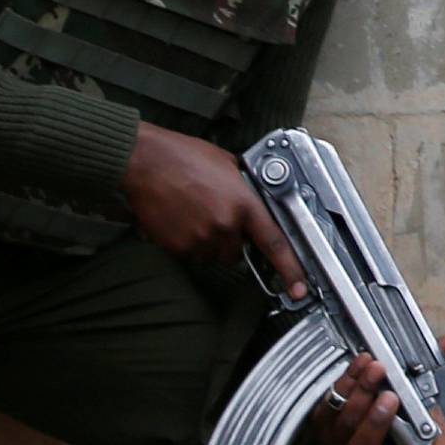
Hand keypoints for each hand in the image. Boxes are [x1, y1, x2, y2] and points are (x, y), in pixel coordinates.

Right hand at [121, 121, 308, 299]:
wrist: (146, 162)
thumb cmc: (183, 156)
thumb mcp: (226, 164)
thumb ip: (243, 186)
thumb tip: (250, 197)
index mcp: (243, 203)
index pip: (274, 243)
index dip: (290, 269)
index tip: (299, 288)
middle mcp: (224, 225)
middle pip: (235, 252)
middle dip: (229, 240)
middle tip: (213, 216)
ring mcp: (200, 239)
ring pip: (211, 255)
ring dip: (207, 242)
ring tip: (193, 212)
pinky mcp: (177, 247)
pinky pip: (190, 254)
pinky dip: (187, 242)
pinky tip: (179, 218)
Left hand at [313, 330, 444, 444]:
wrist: (347, 381)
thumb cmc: (385, 387)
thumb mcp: (415, 377)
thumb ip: (439, 360)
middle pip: (364, 444)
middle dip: (377, 421)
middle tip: (391, 396)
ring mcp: (337, 433)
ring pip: (346, 420)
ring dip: (360, 393)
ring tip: (376, 369)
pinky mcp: (319, 414)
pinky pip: (331, 398)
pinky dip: (347, 379)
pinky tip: (361, 362)